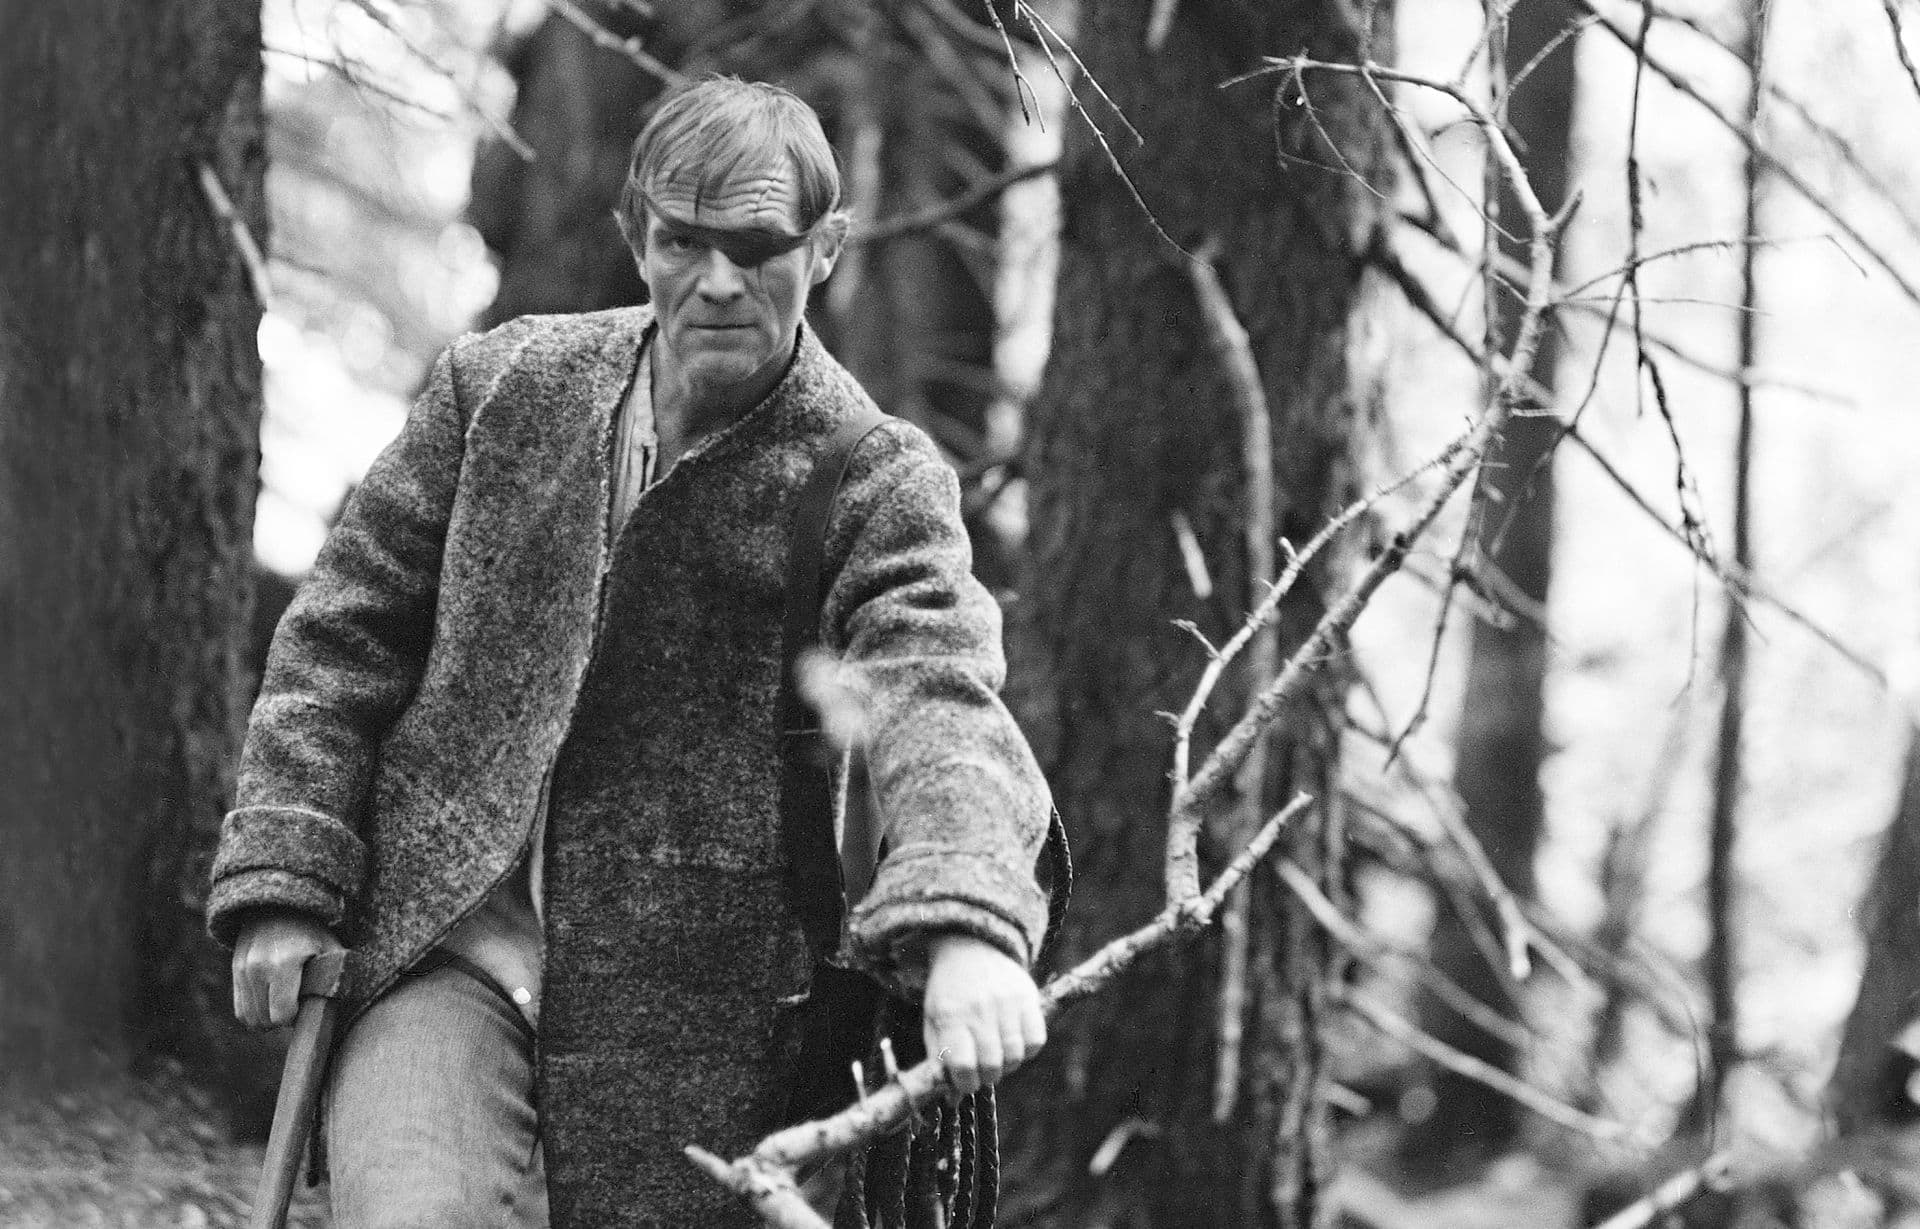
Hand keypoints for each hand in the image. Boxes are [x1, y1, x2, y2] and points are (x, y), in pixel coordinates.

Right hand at [231, 910, 340, 1029]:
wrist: (281, 905)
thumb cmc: (313, 930)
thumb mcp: (330, 950)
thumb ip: (334, 978)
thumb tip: (333, 1008)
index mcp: (284, 964)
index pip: (281, 1014)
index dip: (295, 1017)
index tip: (305, 1006)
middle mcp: (258, 968)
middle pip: (264, 1020)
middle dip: (281, 1021)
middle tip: (295, 1007)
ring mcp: (242, 969)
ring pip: (249, 1018)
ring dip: (267, 1019)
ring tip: (283, 1005)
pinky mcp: (234, 970)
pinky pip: (240, 1009)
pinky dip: (254, 1013)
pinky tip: (269, 1004)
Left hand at [920, 934, 1046, 1096]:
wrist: (970, 946)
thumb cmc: (948, 993)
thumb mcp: (933, 1021)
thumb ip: (941, 1059)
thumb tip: (953, 1100)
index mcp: (950, 1016)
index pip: (963, 1067)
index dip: (965, 1083)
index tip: (964, 1080)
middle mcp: (979, 1009)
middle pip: (992, 1065)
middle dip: (986, 1076)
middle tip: (982, 1068)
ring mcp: (1006, 1002)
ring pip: (1016, 1056)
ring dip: (1007, 1064)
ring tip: (998, 1054)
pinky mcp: (1028, 996)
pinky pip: (1036, 1040)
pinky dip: (1027, 1049)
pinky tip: (1014, 1041)